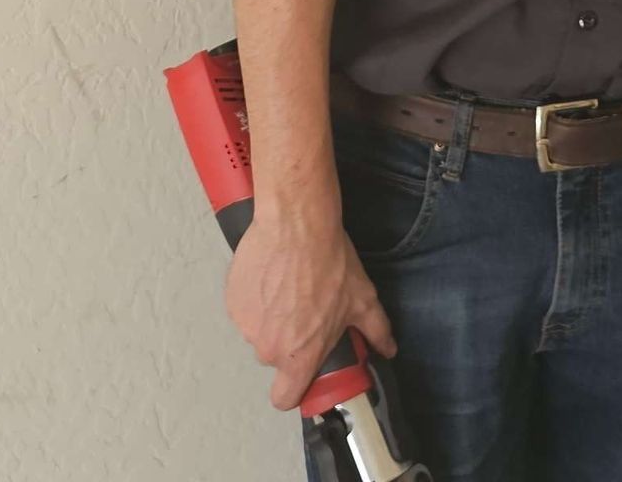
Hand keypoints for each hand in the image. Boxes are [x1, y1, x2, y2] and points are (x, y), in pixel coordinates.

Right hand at [225, 203, 397, 410]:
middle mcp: (269, 348)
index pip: (285, 398)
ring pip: (260, 331)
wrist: (297, 224)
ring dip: (272, 316)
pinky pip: (245, 309)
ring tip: (290, 285)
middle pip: (276, 357)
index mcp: (299, 355)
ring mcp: (247, 325)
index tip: (302, 373)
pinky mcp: (233, 301)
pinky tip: (273, 275)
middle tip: (305, 308)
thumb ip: (376, 331)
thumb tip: (389, 349)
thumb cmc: (329, 262)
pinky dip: (257, 297)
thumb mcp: (362, 298)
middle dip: (289, 338)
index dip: (294, 389)